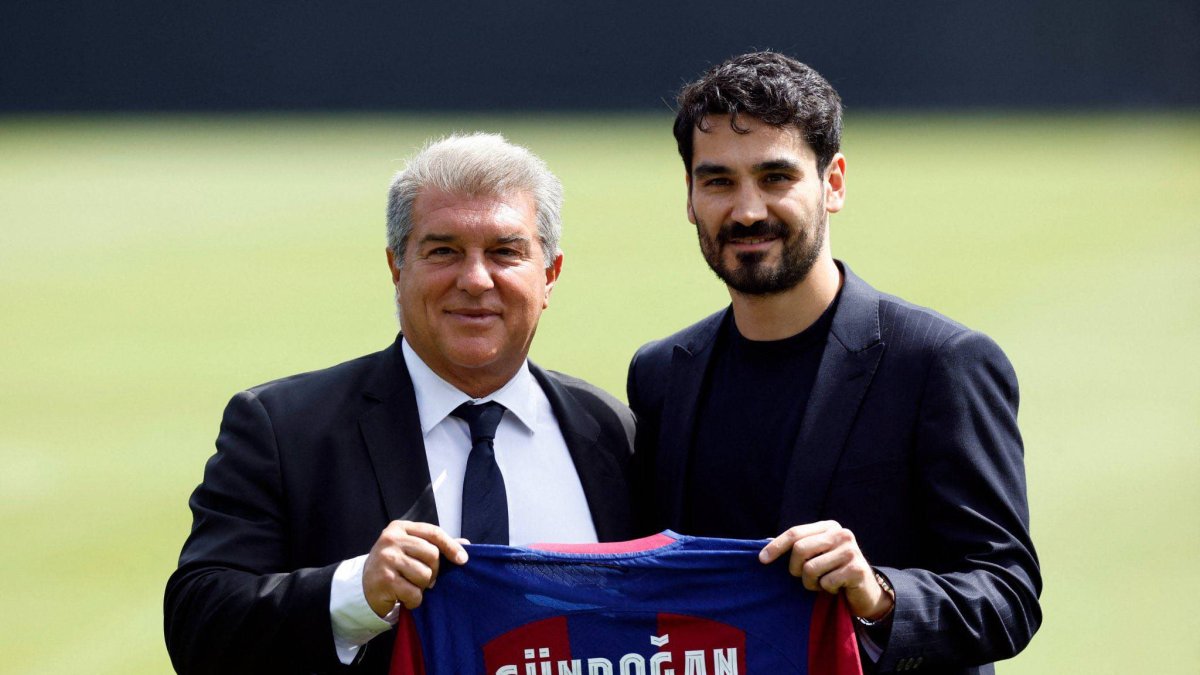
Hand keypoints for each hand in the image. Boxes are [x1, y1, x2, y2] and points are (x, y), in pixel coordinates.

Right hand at [361, 520, 468, 616]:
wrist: (364, 587)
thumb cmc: (394, 567)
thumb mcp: (411, 550)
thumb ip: (436, 545)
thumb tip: (466, 543)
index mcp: (400, 528)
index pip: (433, 532)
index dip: (451, 546)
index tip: (463, 560)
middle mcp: (391, 539)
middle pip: (432, 554)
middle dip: (433, 571)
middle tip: (423, 579)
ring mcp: (386, 559)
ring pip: (425, 575)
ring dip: (422, 587)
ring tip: (410, 586)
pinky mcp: (385, 580)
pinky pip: (414, 593)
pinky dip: (413, 600)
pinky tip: (403, 597)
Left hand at [759, 520, 892, 620]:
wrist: (865, 591)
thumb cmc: (833, 572)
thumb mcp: (817, 555)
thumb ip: (797, 547)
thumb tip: (765, 545)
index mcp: (829, 526)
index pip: (795, 532)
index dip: (776, 546)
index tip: (762, 560)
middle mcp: (841, 534)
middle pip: (800, 549)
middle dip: (796, 569)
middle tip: (805, 578)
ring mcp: (851, 550)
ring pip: (811, 568)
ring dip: (811, 583)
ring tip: (822, 583)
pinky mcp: (857, 569)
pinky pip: (826, 582)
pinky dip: (826, 590)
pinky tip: (836, 587)